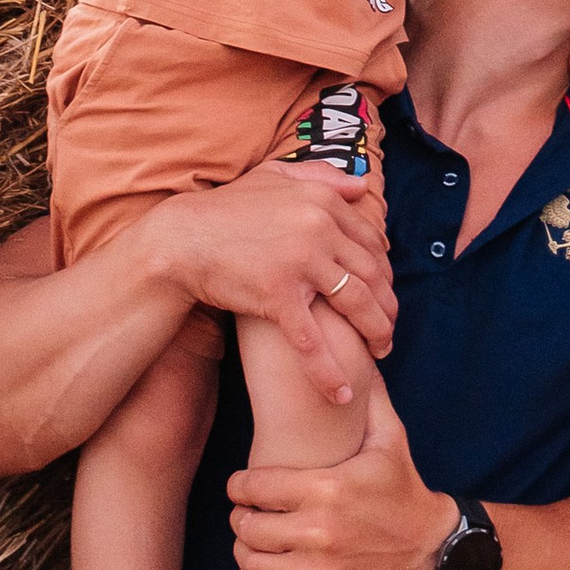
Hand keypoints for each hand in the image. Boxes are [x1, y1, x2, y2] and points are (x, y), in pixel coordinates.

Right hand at [146, 161, 394, 386]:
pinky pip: (313, 340)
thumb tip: (361, 185)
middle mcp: (319, 228)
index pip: (372, 242)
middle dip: (388, 307)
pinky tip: (341, 393)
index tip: (386, 293)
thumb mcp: (274, 177)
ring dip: (376, 333)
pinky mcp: (278, 294)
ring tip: (381, 352)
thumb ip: (321, 177)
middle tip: (390, 330)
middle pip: (373, 274)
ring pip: (356, 303)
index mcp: (322, 202)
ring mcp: (300, 261)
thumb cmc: (224, 210)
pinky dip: (329, 371)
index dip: (385, 272)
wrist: (180, 240)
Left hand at [230, 378, 453, 569]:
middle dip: (242, 516)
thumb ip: (367, 397)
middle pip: (247, 525)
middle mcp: (320, 531)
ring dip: (246, 552)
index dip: (241, 485)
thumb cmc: (403, 489)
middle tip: (250, 512)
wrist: (432, 549)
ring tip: (256, 541)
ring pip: (250, 563)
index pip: (254, 485)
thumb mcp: (390, 438)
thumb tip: (356, 353)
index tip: (244, 485)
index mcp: (328, 488)